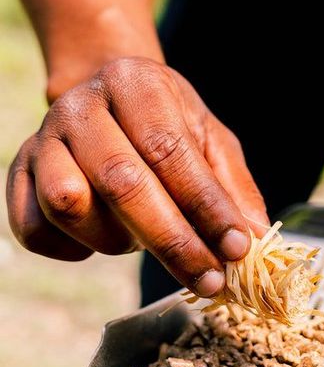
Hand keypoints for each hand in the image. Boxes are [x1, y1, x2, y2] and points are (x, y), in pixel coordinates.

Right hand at [6, 57, 267, 296]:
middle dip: (174, 244)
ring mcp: (42, 140)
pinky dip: (72, 250)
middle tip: (210, 281)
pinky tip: (101, 242)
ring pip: (70, 207)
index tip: (238, 250)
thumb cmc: (168, 126)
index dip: (206, 208)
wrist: (108, 101)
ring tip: (143, 239)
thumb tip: (256, 239)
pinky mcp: (17, 175)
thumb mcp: (211, 142)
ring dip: (117, 242)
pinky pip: (34, 230)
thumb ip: (233, 188)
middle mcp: (81, 106)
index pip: (170, 151)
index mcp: (136, 85)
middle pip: (122, 183)